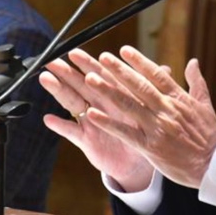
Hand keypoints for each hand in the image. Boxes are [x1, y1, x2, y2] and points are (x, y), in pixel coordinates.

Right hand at [40, 50, 153, 191]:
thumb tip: (169, 68)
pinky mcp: (86, 140)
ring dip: (59, 90)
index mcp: (115, 95)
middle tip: (52, 60)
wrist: (139, 162)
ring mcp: (90, 121)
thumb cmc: (145, 131)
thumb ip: (156, 88)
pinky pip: (72, 132)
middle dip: (66, 72)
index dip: (88, 64)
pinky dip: (61, 126)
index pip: (100, 75)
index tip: (75, 52)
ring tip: (46, 79)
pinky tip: (49, 119)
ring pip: (73, 102)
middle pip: (80, 84)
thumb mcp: (152, 110)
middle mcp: (99, 104)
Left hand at [87, 46, 215, 188]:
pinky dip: (109, 123)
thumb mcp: (205, 105)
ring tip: (91, 79)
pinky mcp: (150, 146)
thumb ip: (196, 82)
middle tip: (103, 57)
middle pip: (139, 86)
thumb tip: (192, 61)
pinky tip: (92, 114)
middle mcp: (166, 109)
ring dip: (108, 91)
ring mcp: (157, 127)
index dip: (139, 61)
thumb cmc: (209, 136)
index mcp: (179, 98)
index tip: (124, 50)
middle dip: (119, 70)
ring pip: (129, 105)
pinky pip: (126, 132)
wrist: (212, 165)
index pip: (156, 75)